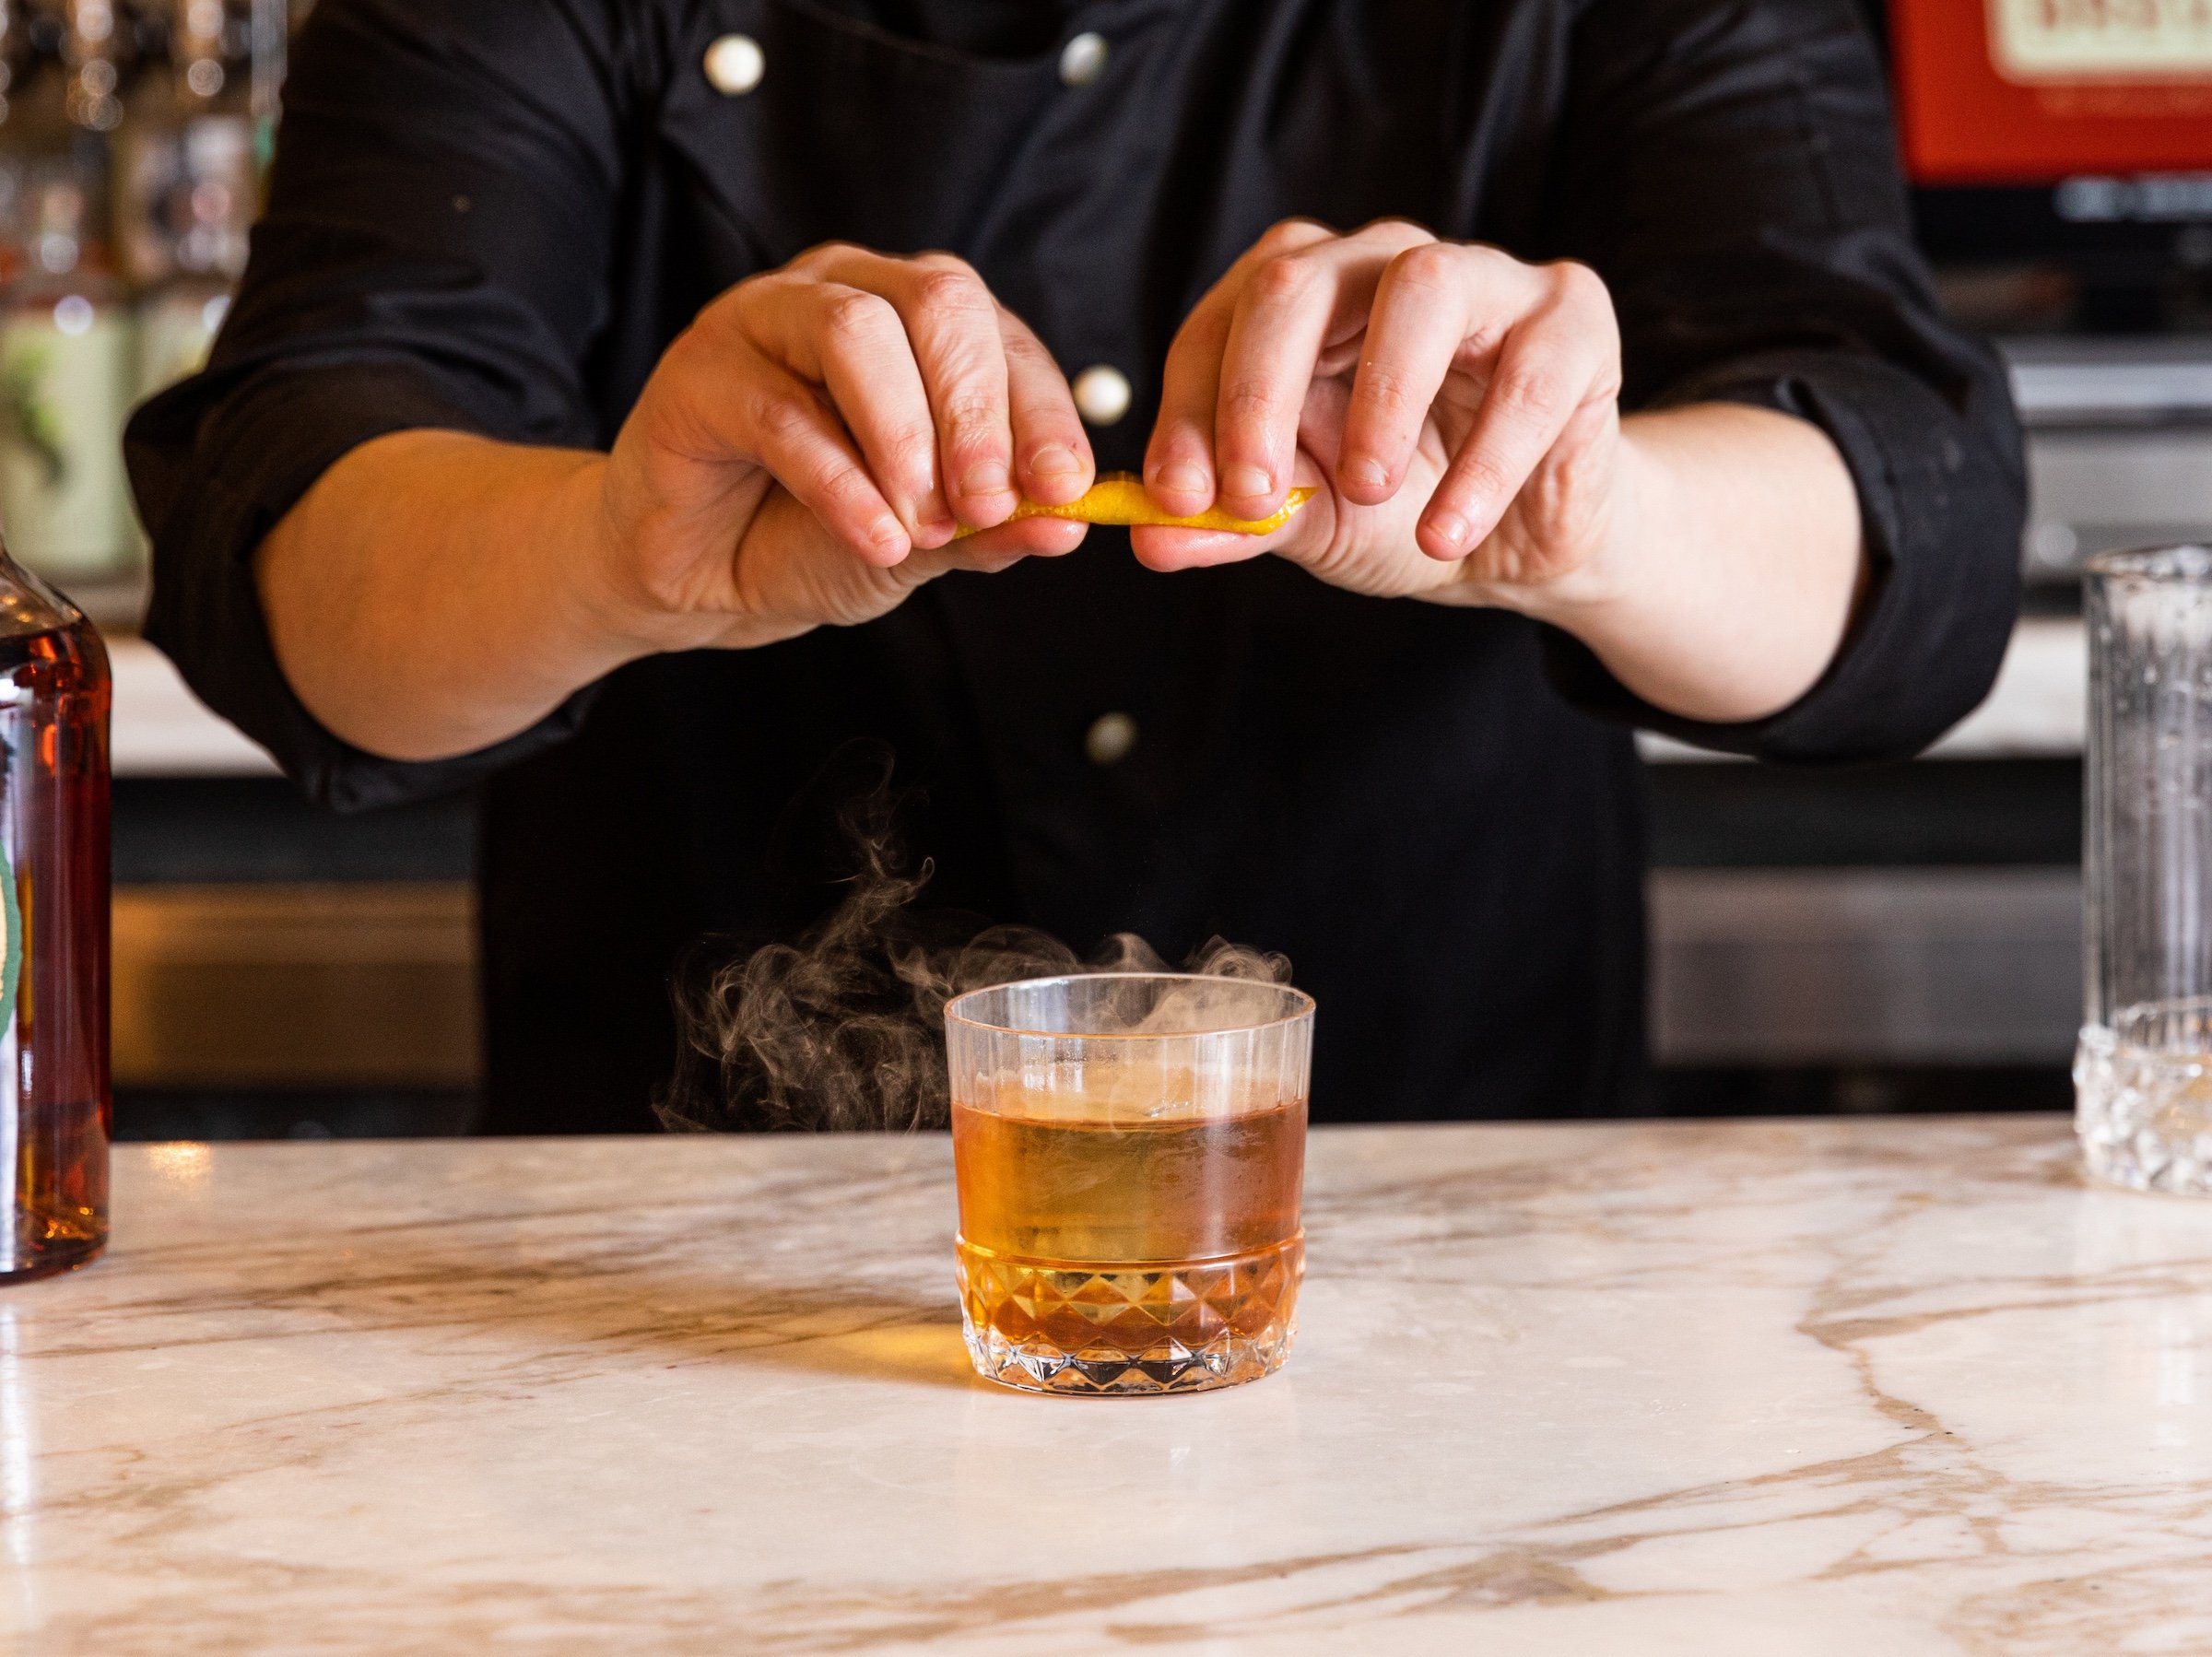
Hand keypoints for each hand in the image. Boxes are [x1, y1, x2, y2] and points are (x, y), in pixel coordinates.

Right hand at [591, 244, 1096, 648]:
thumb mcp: (927, 542)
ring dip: (905, 439)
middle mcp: (848, 291)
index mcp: (917, 318)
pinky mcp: (700, 369)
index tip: (1065, 491)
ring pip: (857, 334)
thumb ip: (991, 528)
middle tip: (990, 505)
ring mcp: (766, 317)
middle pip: (938, 303)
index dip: (1042, 414)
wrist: (705, 577)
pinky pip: (780, 409)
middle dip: (977, 415)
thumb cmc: (818, 536)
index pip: (1001, 337)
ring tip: (921, 529)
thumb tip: (1069, 527)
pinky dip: (840, 482)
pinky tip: (874, 539)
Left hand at [1132, 219, 1629, 612]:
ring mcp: (1484, 278)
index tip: (1176, 498)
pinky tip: (1445, 532)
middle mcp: (1382, 264)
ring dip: (1381, 396)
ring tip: (1369, 490)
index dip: (1188, 407)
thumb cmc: (1404, 508)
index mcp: (1302, 298)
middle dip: (1260, 389)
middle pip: (1301, 281)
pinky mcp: (1571, 319)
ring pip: (1420, 287)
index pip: (1221, 322)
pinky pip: (1527, 374)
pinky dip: (1483, 463)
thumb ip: (1238, 522)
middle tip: (1254, 492)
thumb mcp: (1311, 521)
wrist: (1522, 542)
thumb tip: (1153, 539)